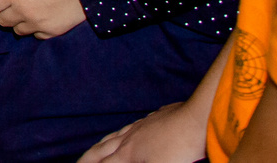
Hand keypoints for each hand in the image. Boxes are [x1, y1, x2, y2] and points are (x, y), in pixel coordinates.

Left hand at [0, 0, 85, 37]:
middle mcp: (23, 12)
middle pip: (0, 20)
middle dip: (2, 11)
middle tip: (12, 0)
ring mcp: (38, 24)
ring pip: (17, 30)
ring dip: (17, 20)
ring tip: (27, 6)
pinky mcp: (52, 31)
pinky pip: (36, 34)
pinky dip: (35, 27)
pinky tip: (41, 14)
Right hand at [79, 98, 211, 162]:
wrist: (197, 119)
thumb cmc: (180, 149)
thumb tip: (119, 162)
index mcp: (128, 153)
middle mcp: (130, 137)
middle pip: (103, 148)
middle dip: (89, 157)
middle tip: (79, 162)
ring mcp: (143, 126)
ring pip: (117, 135)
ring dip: (103, 143)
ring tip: (99, 147)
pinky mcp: (156, 118)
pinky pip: (133, 125)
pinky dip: (124, 131)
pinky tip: (129, 130)